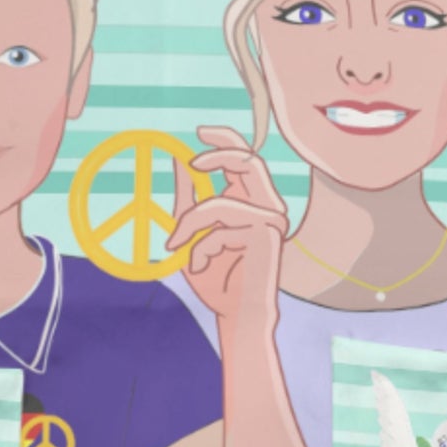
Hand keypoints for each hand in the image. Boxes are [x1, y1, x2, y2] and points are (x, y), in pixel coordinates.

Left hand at [165, 125, 286, 330]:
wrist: (234, 313)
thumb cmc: (216, 277)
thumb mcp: (191, 233)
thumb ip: (188, 199)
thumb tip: (179, 162)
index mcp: (250, 201)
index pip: (246, 158)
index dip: (226, 138)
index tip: (200, 132)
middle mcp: (266, 207)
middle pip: (250, 161)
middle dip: (220, 155)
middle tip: (193, 161)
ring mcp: (271, 220)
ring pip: (222, 202)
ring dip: (190, 222)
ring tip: (175, 245)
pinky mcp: (268, 235)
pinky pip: (220, 229)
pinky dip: (200, 246)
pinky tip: (198, 265)